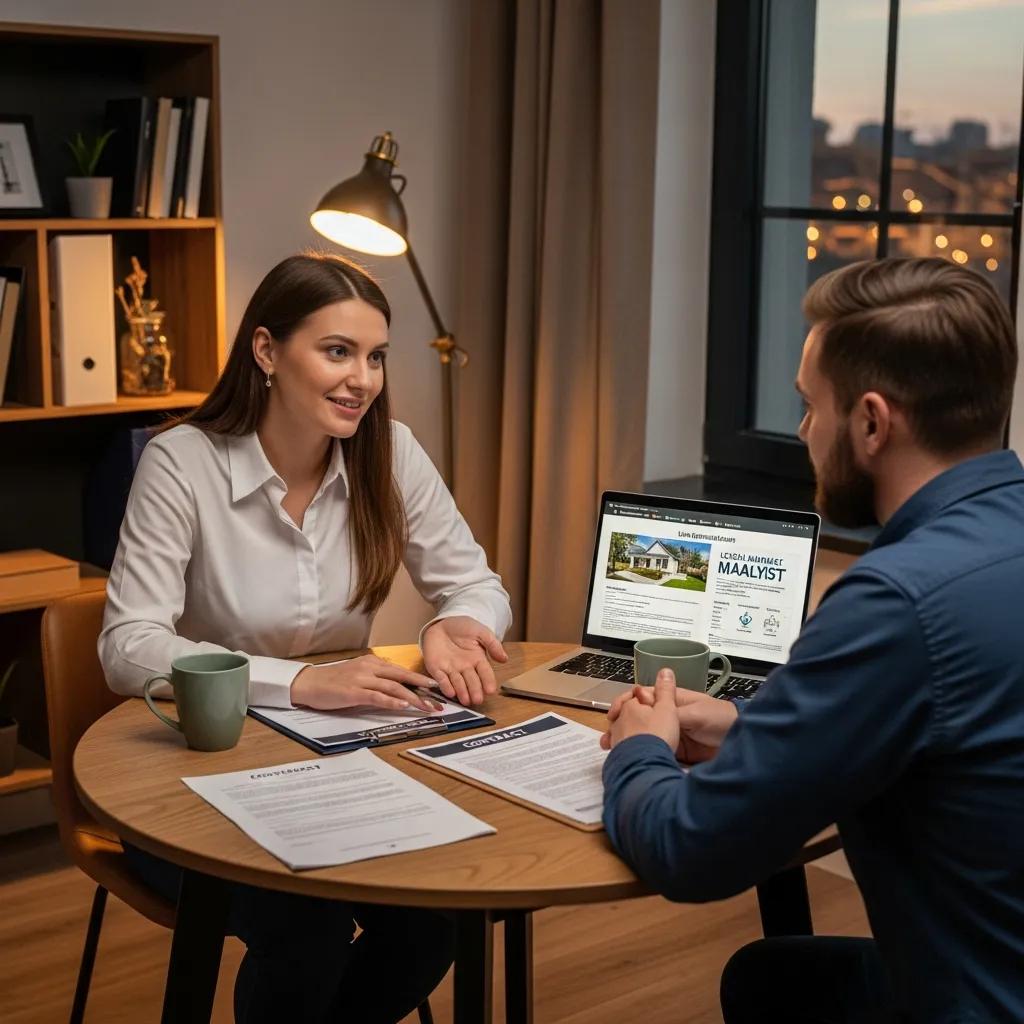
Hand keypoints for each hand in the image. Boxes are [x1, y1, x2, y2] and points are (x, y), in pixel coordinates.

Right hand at [290, 655, 440, 711]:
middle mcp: (370, 668)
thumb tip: (396, 688)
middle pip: (403, 678)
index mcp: (372, 663)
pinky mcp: (354, 692)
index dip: (420, 680)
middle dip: (423, 689)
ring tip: (427, 707)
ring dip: (413, 698)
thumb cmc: (333, 682)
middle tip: (439, 700)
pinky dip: (392, 701)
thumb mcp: (358, 675)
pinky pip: (377, 697)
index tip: (436, 688)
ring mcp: (362, 679)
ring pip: (394, 688)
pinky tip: (403, 706)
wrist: (308, 683)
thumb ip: (376, 679)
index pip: (401, 672)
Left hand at [421, 616, 507, 705]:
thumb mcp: (480, 632)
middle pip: (472, 681)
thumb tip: (504, 659)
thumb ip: (492, 644)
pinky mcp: (436, 669)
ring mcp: (451, 669)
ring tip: (466, 700)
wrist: (441, 623)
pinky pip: (441, 679)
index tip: (491, 690)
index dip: (488, 681)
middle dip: (475, 691)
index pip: (485, 673)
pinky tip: (451, 692)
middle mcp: (465, 668)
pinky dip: (445, 686)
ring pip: (458, 683)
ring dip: (462, 692)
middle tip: (478, 700)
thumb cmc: (462, 627)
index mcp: (478, 659)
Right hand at [600, 671, 737, 761]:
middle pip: (638, 718)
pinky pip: (654, 750)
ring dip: (627, 742)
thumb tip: (645, 696)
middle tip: (606, 739)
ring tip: (612, 752)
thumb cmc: (720, 719)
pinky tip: (629, 761)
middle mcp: (666, 716)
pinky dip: (640, 755)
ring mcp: (669, 734)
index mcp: (670, 701)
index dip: (625, 703)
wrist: (743, 745)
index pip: (641, 697)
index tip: (613, 714)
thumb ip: (669, 709)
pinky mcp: (673, 752)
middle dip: (620, 726)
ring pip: (643, 735)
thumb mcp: (693, 713)